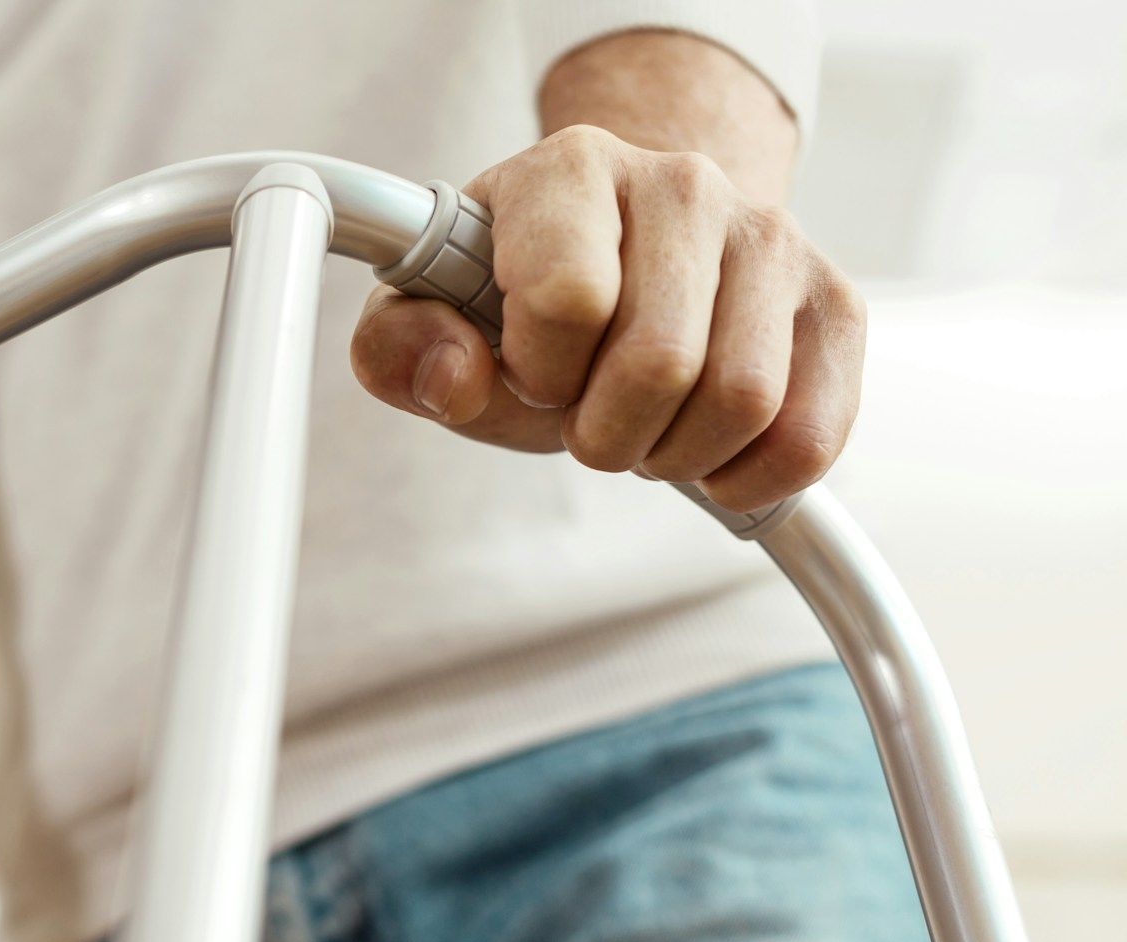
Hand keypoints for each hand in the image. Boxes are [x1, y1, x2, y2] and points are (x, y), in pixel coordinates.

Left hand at [350, 124, 865, 512]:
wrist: (626, 257)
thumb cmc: (519, 300)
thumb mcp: (433, 318)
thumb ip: (399, 349)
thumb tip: (453, 375)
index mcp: (569, 171)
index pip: (566, 296)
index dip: (537, 371)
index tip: (530, 372)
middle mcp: (682, 182)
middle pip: (660, 365)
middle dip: (605, 433)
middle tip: (587, 420)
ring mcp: (771, 236)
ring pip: (742, 403)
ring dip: (674, 454)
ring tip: (644, 426)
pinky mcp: (833, 302)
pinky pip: (811, 436)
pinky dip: (748, 477)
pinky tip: (706, 453)